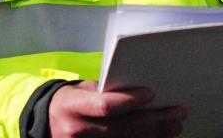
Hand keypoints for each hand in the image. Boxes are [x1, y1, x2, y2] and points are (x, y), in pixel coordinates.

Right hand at [48, 81, 187, 137]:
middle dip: (155, 119)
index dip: (131, 101)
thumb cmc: (68, 101)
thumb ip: (106, 90)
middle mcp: (78, 130)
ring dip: (156, 134)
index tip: (152, 93)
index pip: (106, 106)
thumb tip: (140, 89)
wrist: (45, 124)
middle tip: (177, 112)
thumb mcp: (81, 89)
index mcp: (73, 106)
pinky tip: (159, 137)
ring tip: (175, 124)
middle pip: (124, 128)